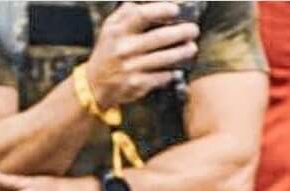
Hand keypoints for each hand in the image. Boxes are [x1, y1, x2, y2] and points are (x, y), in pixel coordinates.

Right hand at [85, 1, 199, 106]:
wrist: (96, 84)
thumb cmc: (108, 52)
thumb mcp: (110, 28)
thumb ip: (126, 13)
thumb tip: (149, 2)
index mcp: (118, 31)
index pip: (141, 15)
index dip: (160, 11)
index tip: (175, 10)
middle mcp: (125, 49)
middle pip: (158, 38)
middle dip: (180, 33)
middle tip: (193, 30)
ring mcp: (132, 68)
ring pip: (163, 59)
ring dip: (181, 52)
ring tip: (192, 47)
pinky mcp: (138, 85)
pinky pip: (161, 77)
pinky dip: (172, 72)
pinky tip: (180, 68)